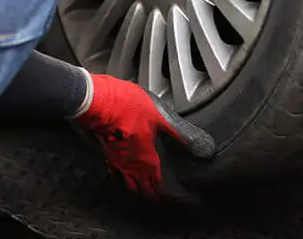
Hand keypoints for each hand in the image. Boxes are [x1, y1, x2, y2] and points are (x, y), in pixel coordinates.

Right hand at [73, 74, 215, 200]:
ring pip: (130, 184)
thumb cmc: (128, 108)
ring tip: (148, 189)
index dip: (175, 197)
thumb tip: (204, 149)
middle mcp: (132, 167)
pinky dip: (125, 177)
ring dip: (140, 189)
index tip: (186, 200)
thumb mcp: (161, 118)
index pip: (162, 188)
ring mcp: (118, 162)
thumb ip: (181, 134)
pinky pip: (117, 173)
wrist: (98, 102)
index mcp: (148, 161)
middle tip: (167, 198)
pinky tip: (126, 172)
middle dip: (157, 197)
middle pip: (145, 191)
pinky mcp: (107, 153)